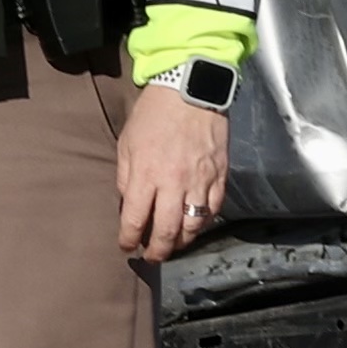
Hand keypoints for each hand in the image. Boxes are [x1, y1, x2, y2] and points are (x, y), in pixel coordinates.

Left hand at [118, 82, 230, 263]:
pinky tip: (194, 226)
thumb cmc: (153, 115)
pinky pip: (213, 210)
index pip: (135, 220)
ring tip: (173, 245)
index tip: (126, 246)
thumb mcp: (127, 143)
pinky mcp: (220, 177)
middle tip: (152, 257)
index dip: (128, 239)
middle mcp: (174, 184)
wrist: (191, 91)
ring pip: (193, 227)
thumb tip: (127, 204)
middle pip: (166, 232)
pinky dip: (204, 223)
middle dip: (157, 251)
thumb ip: (126, 177)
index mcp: (146, 175)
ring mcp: (200, 182)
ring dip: (181, 242)